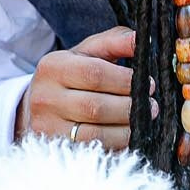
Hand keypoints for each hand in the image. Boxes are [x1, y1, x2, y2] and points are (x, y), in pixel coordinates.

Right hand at [15, 28, 156, 149]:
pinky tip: (126, 136)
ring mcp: (46, 126)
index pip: (95, 74)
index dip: (126, 81)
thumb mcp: (87, 53)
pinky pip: (92, 151)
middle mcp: (44, 97)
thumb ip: (114, 41)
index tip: (148, 84)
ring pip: (95, 134)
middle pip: (95, 107)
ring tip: (142, 121)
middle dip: (130, 108)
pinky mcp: (54, 148)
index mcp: (52, 67)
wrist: (38, 105)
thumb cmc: (71, 76)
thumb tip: (141, 38)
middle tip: (151, 106)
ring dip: (126, 130)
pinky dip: (114, 145)